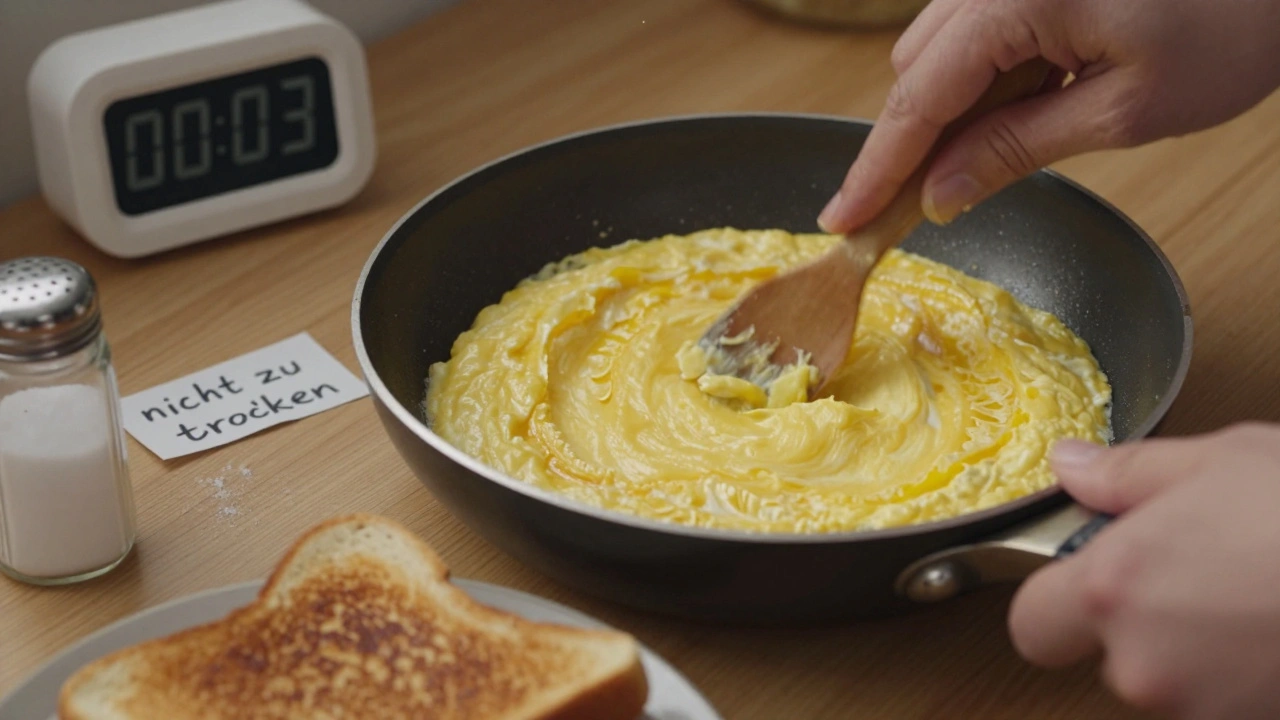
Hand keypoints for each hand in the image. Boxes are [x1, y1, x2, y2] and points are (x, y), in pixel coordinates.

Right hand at [818, 0, 1279, 233]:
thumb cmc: (1234, 23)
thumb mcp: (1123, 108)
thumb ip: (1015, 149)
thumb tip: (938, 196)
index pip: (918, 99)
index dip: (876, 169)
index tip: (842, 221)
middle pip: (916, 68)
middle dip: (912, 141)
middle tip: (916, 211)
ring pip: (938, 47)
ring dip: (948, 109)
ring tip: (985, 155)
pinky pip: (974, 27)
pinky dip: (980, 77)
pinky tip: (1023, 102)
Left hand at [1010, 424, 1279, 718]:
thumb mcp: (1218, 460)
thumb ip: (1126, 475)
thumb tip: (1072, 466)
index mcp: (1112, 590)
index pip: (1032, 625)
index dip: (1054, 602)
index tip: (1083, 581)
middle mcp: (1145, 664)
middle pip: (1110, 655)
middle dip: (1143, 622)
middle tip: (1200, 574)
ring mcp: (1203, 712)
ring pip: (1174, 685)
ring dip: (1201, 652)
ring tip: (1257, 595)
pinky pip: (1227, 704)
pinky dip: (1247, 674)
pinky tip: (1278, 629)